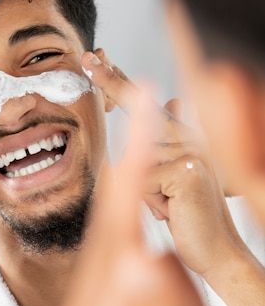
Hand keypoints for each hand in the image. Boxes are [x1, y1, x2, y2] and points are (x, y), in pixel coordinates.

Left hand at [57, 85, 233, 305]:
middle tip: (135, 106)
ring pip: (112, 240)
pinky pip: (118, 265)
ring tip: (136, 144)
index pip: (120, 227)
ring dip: (127, 193)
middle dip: (125, 164)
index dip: (132, 164)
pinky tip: (136, 213)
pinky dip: (129, 229)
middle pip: (107, 223)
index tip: (139, 108)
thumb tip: (144, 262)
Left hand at [82, 49, 244, 279]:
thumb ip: (163, 147)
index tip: (95, 58)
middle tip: (89, 54)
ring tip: (171, 206)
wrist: (217, 251)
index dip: (119, 79)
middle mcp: (190, 136)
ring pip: (135, 162)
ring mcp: (191, 149)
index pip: (145, 104)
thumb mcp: (172, 180)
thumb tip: (175, 99)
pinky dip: (153, 203)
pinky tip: (175, 211)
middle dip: (111, 81)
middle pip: (137, 116)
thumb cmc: (190, 217)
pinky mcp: (186, 168)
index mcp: (184, 137)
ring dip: (147, 193)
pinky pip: (143, 181)